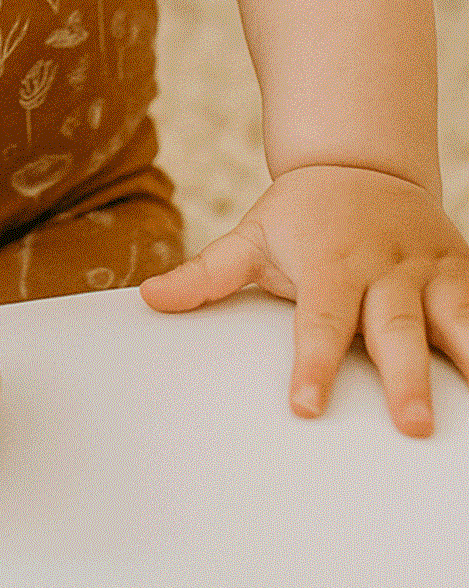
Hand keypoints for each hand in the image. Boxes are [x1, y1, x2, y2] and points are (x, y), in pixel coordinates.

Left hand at [140, 164, 468, 435]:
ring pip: (454, 316)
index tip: (305, 406)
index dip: (312, 363)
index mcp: (331, 263)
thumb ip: (206, 274)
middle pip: (393, 325)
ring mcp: (429, 270)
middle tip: (412, 425)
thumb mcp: (252, 236)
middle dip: (405, 376)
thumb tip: (150, 298)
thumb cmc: (301, 216)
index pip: (319, 320)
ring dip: (468, 358)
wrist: (360, 162)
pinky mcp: (463, 273)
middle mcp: (385, 267)